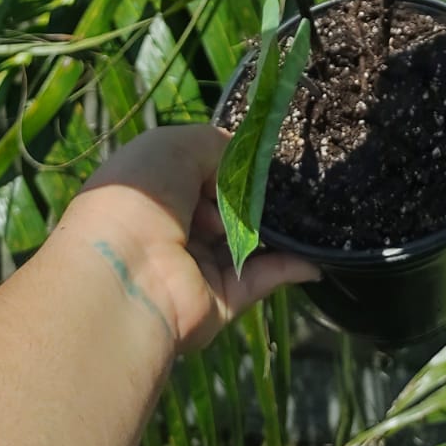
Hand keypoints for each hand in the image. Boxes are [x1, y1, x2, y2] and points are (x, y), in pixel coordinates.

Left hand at [55, 124, 318, 352]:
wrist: (128, 272)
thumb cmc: (144, 196)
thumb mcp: (175, 145)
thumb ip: (215, 145)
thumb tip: (242, 165)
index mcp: (154, 191)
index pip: (198, 173)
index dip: (227, 164)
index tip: (260, 157)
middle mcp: (172, 228)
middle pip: (225, 207)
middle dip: (252, 194)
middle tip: (280, 182)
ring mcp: (196, 266)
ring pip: (245, 240)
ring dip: (273, 226)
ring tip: (303, 207)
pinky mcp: (220, 300)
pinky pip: (261, 279)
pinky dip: (289, 266)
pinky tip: (316, 255)